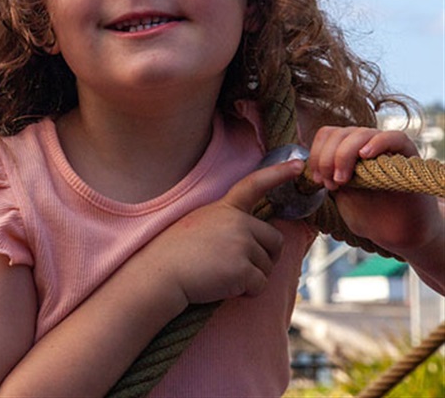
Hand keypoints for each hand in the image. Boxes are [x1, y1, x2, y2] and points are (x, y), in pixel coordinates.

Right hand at [138, 159, 299, 305]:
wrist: (158, 274)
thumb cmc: (174, 254)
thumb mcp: (198, 225)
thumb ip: (226, 224)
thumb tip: (251, 237)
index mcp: (224, 208)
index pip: (253, 184)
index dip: (277, 173)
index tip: (298, 165)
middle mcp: (237, 221)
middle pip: (275, 241)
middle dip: (265, 258)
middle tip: (237, 267)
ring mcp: (241, 243)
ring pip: (268, 267)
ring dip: (250, 277)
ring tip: (219, 275)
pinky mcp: (242, 268)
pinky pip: (260, 286)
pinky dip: (246, 292)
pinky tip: (222, 287)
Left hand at [310, 126, 440, 252]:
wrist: (398, 232)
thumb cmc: (367, 215)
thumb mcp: (339, 195)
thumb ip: (327, 176)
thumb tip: (306, 164)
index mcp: (347, 151)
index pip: (327, 135)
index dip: (317, 154)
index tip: (317, 180)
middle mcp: (365, 144)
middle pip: (339, 133)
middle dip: (327, 158)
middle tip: (330, 184)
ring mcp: (386, 147)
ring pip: (360, 133)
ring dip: (344, 155)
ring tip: (343, 180)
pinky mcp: (408, 155)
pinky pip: (394, 137)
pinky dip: (377, 143)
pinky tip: (365, 156)